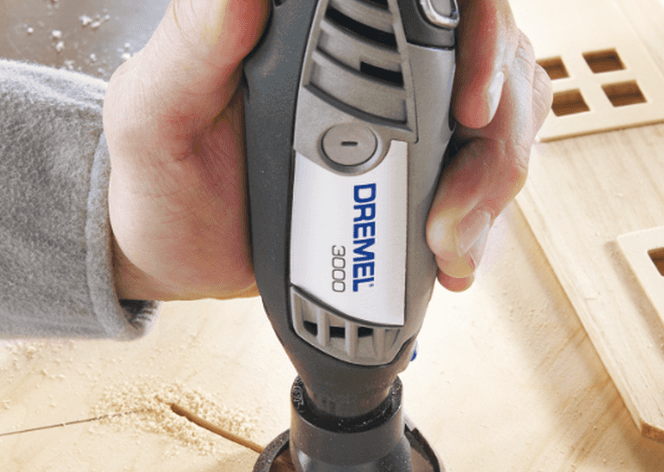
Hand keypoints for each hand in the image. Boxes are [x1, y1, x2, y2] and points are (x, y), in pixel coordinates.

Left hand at [104, 0, 551, 300]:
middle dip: (495, 141)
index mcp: (311, 17)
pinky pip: (489, 169)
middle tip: (450, 212)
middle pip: (492, 54)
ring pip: (509, 112)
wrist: (173, 252)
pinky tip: (451, 255)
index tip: (472, 105)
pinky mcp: (421, 160)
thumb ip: (195, 41)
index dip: (478, 33)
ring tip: (446, 244)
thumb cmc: (156, 174)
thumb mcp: (155, 110)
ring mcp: (408, 105)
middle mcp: (372, 49)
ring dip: (492, 184)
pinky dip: (484, 217)